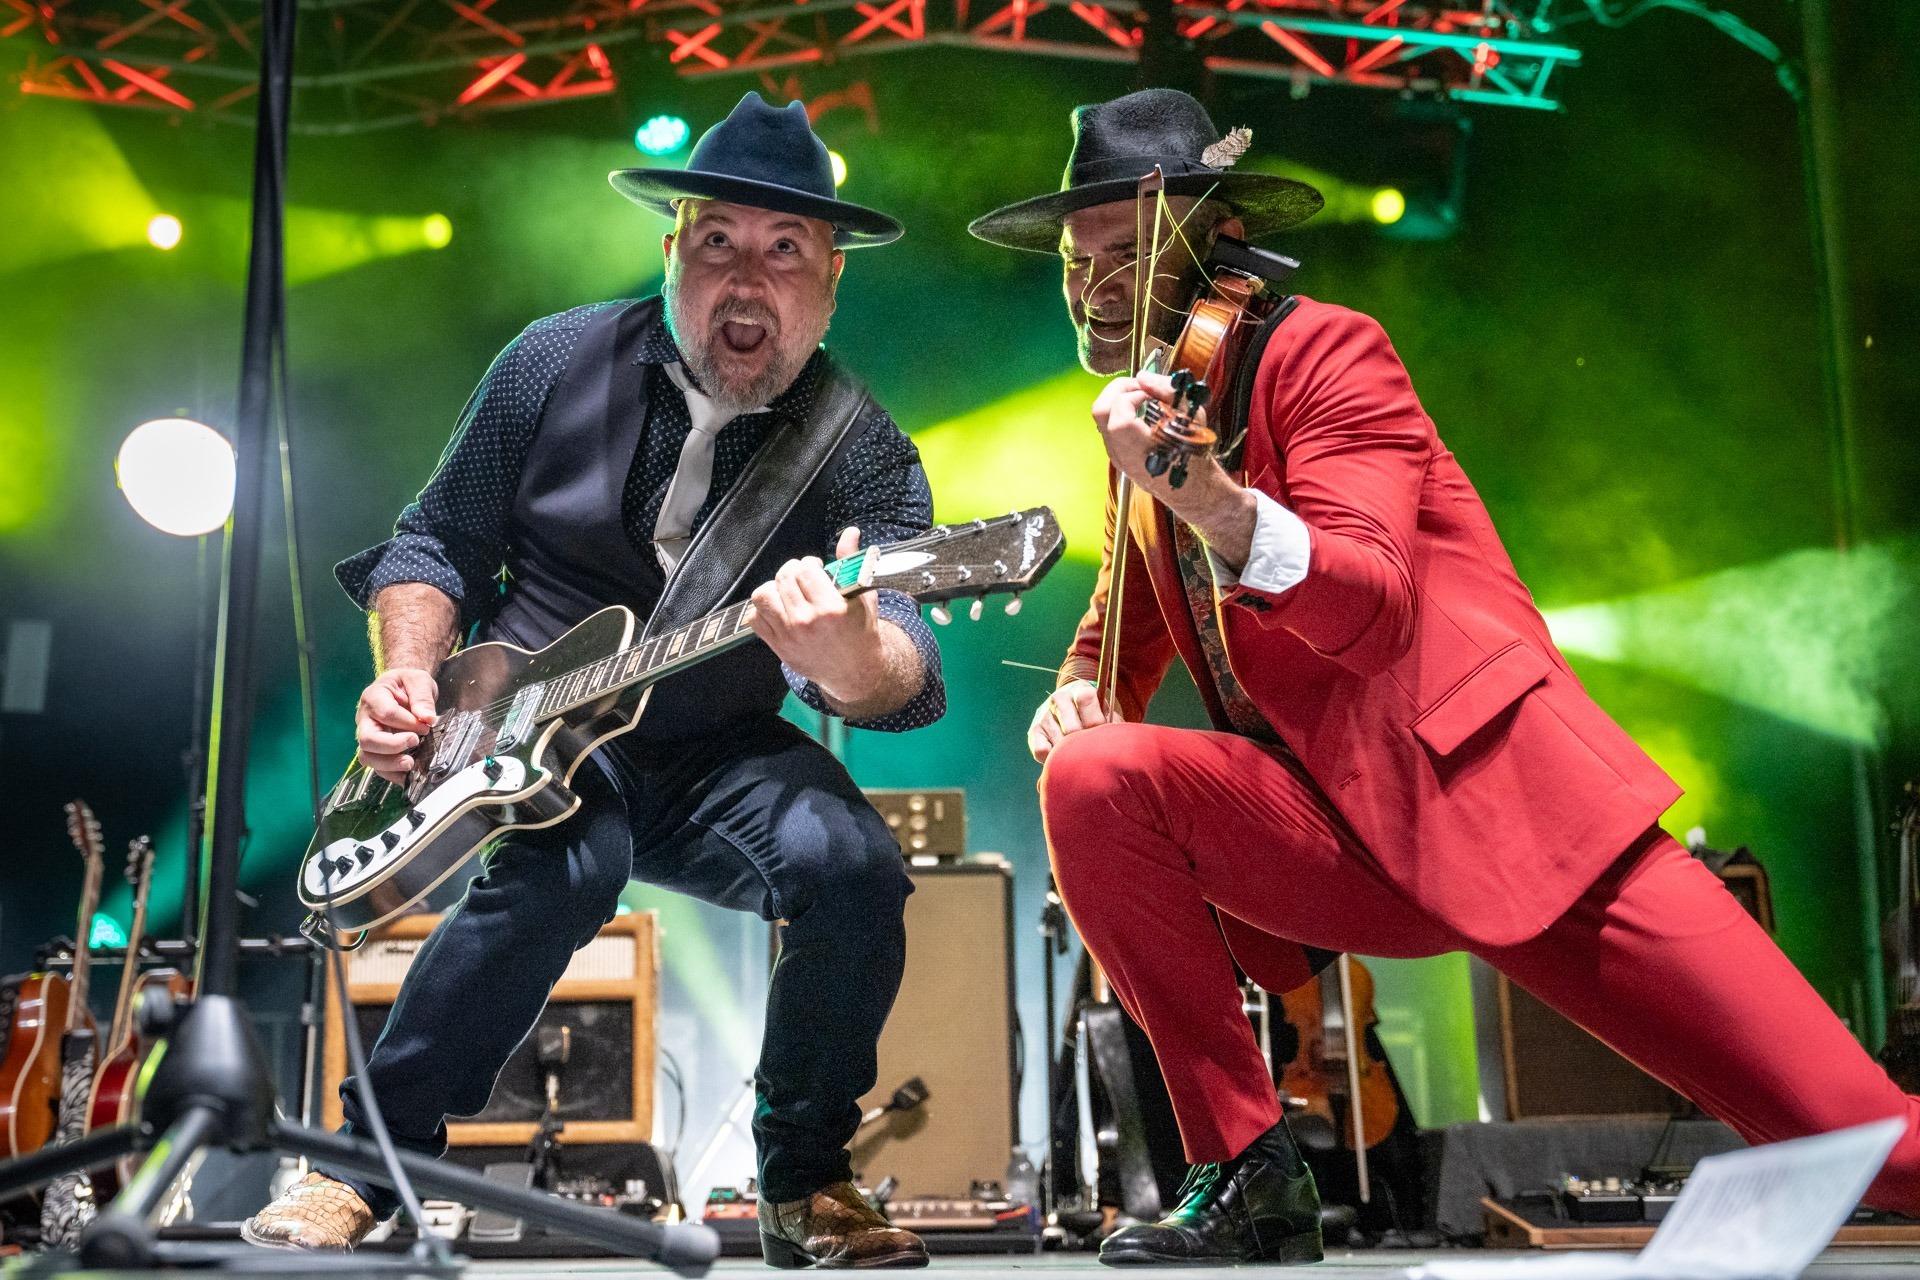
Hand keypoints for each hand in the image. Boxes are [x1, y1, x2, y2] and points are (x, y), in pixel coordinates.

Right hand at [356, 667, 438, 783]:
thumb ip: (422, 696)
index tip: (425, 725)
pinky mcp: (376, 749)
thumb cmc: (408, 684)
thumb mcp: (418, 680)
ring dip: (389, 763)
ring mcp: (368, 735)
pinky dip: (392, 774)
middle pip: (367, 739)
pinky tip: (408, 775)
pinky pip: (377, 767)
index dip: (407, 722)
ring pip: (368, 756)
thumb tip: (427, 717)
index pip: (386, 713)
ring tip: (410, 762)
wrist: (405, 689)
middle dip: (392, 745)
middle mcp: (365, 718)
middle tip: (415, 741)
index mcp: (374, 697)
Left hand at [748, 527, 884, 706]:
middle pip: (783, 578)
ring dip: (774, 588)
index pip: (804, 570)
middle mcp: (806, 622)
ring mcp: (789, 636)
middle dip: (792, 571)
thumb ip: (851, 562)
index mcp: (830, 609)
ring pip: (763, 596)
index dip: (809, 564)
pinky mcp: (778, 647)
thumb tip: (850, 533)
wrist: (856, 672)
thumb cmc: (862, 632)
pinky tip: (780, 608)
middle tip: (803, 577)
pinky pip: (755, 618)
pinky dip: (763, 609)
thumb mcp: (863, 596)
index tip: (816, 568)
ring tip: (788, 591)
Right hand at [1028, 679, 1118, 764]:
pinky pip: (1041, 751)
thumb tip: (1116, 741)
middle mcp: (1059, 699)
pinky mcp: (1034, 730)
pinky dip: (1052, 758)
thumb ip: (1113, 723)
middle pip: (1072, 728)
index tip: (1101, 731)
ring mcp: (1044, 714)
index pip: (1086, 699)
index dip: (1096, 721)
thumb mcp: (1107, 712)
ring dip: (1070, 752)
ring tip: (1078, 754)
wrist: (1071, 705)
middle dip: (1083, 742)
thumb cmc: (1095, 714)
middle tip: (1090, 747)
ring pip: (1058, 742)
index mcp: (1080, 690)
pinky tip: (1061, 756)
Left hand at [1090, 371, 1234, 519]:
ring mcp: (1117, 455)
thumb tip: (1144, 377)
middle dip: (1118, 390)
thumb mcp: (1190, 418)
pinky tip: (1143, 413)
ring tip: (1143, 397)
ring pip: (1102, 420)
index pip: (1120, 406)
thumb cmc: (1194, 456)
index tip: (1153, 391)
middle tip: (1140, 386)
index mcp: (1135, 444)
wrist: (1193, 489)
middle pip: (1100, 410)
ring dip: (1119, 401)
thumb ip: (1166, 392)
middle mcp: (1120, 451)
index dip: (1136, 391)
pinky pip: (1110, 429)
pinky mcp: (1119, 456)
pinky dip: (1122, 414)